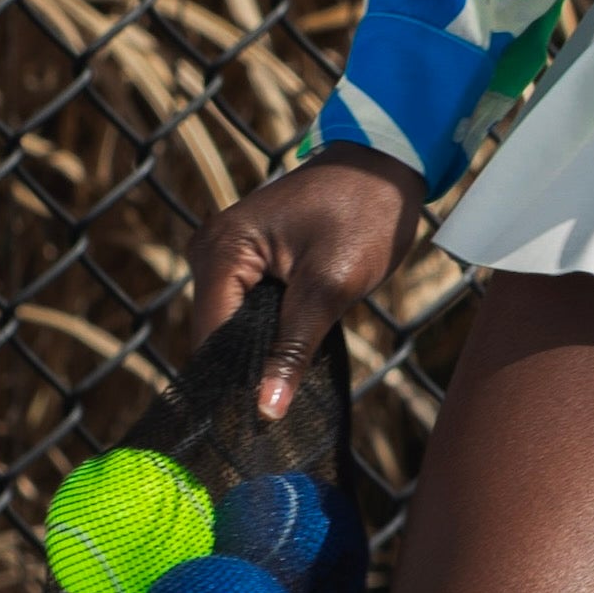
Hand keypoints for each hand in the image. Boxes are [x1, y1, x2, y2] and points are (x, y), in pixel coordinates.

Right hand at [187, 147, 424, 422]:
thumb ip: (294, 348)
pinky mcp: (244, 258)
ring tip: (285, 393)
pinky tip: (288, 359)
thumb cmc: (363, 215)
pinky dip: (266, 333)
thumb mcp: (331, 286)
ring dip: (258, 355)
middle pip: (216, 335)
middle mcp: (209, 249)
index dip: (233, 383)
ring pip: (230, 326)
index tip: (257, 427)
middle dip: (246, 372)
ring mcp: (223, 252)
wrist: (384, 165)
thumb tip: (265, 410)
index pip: (212, 337)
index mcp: (222, 250)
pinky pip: (244, 308)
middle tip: (278, 416)